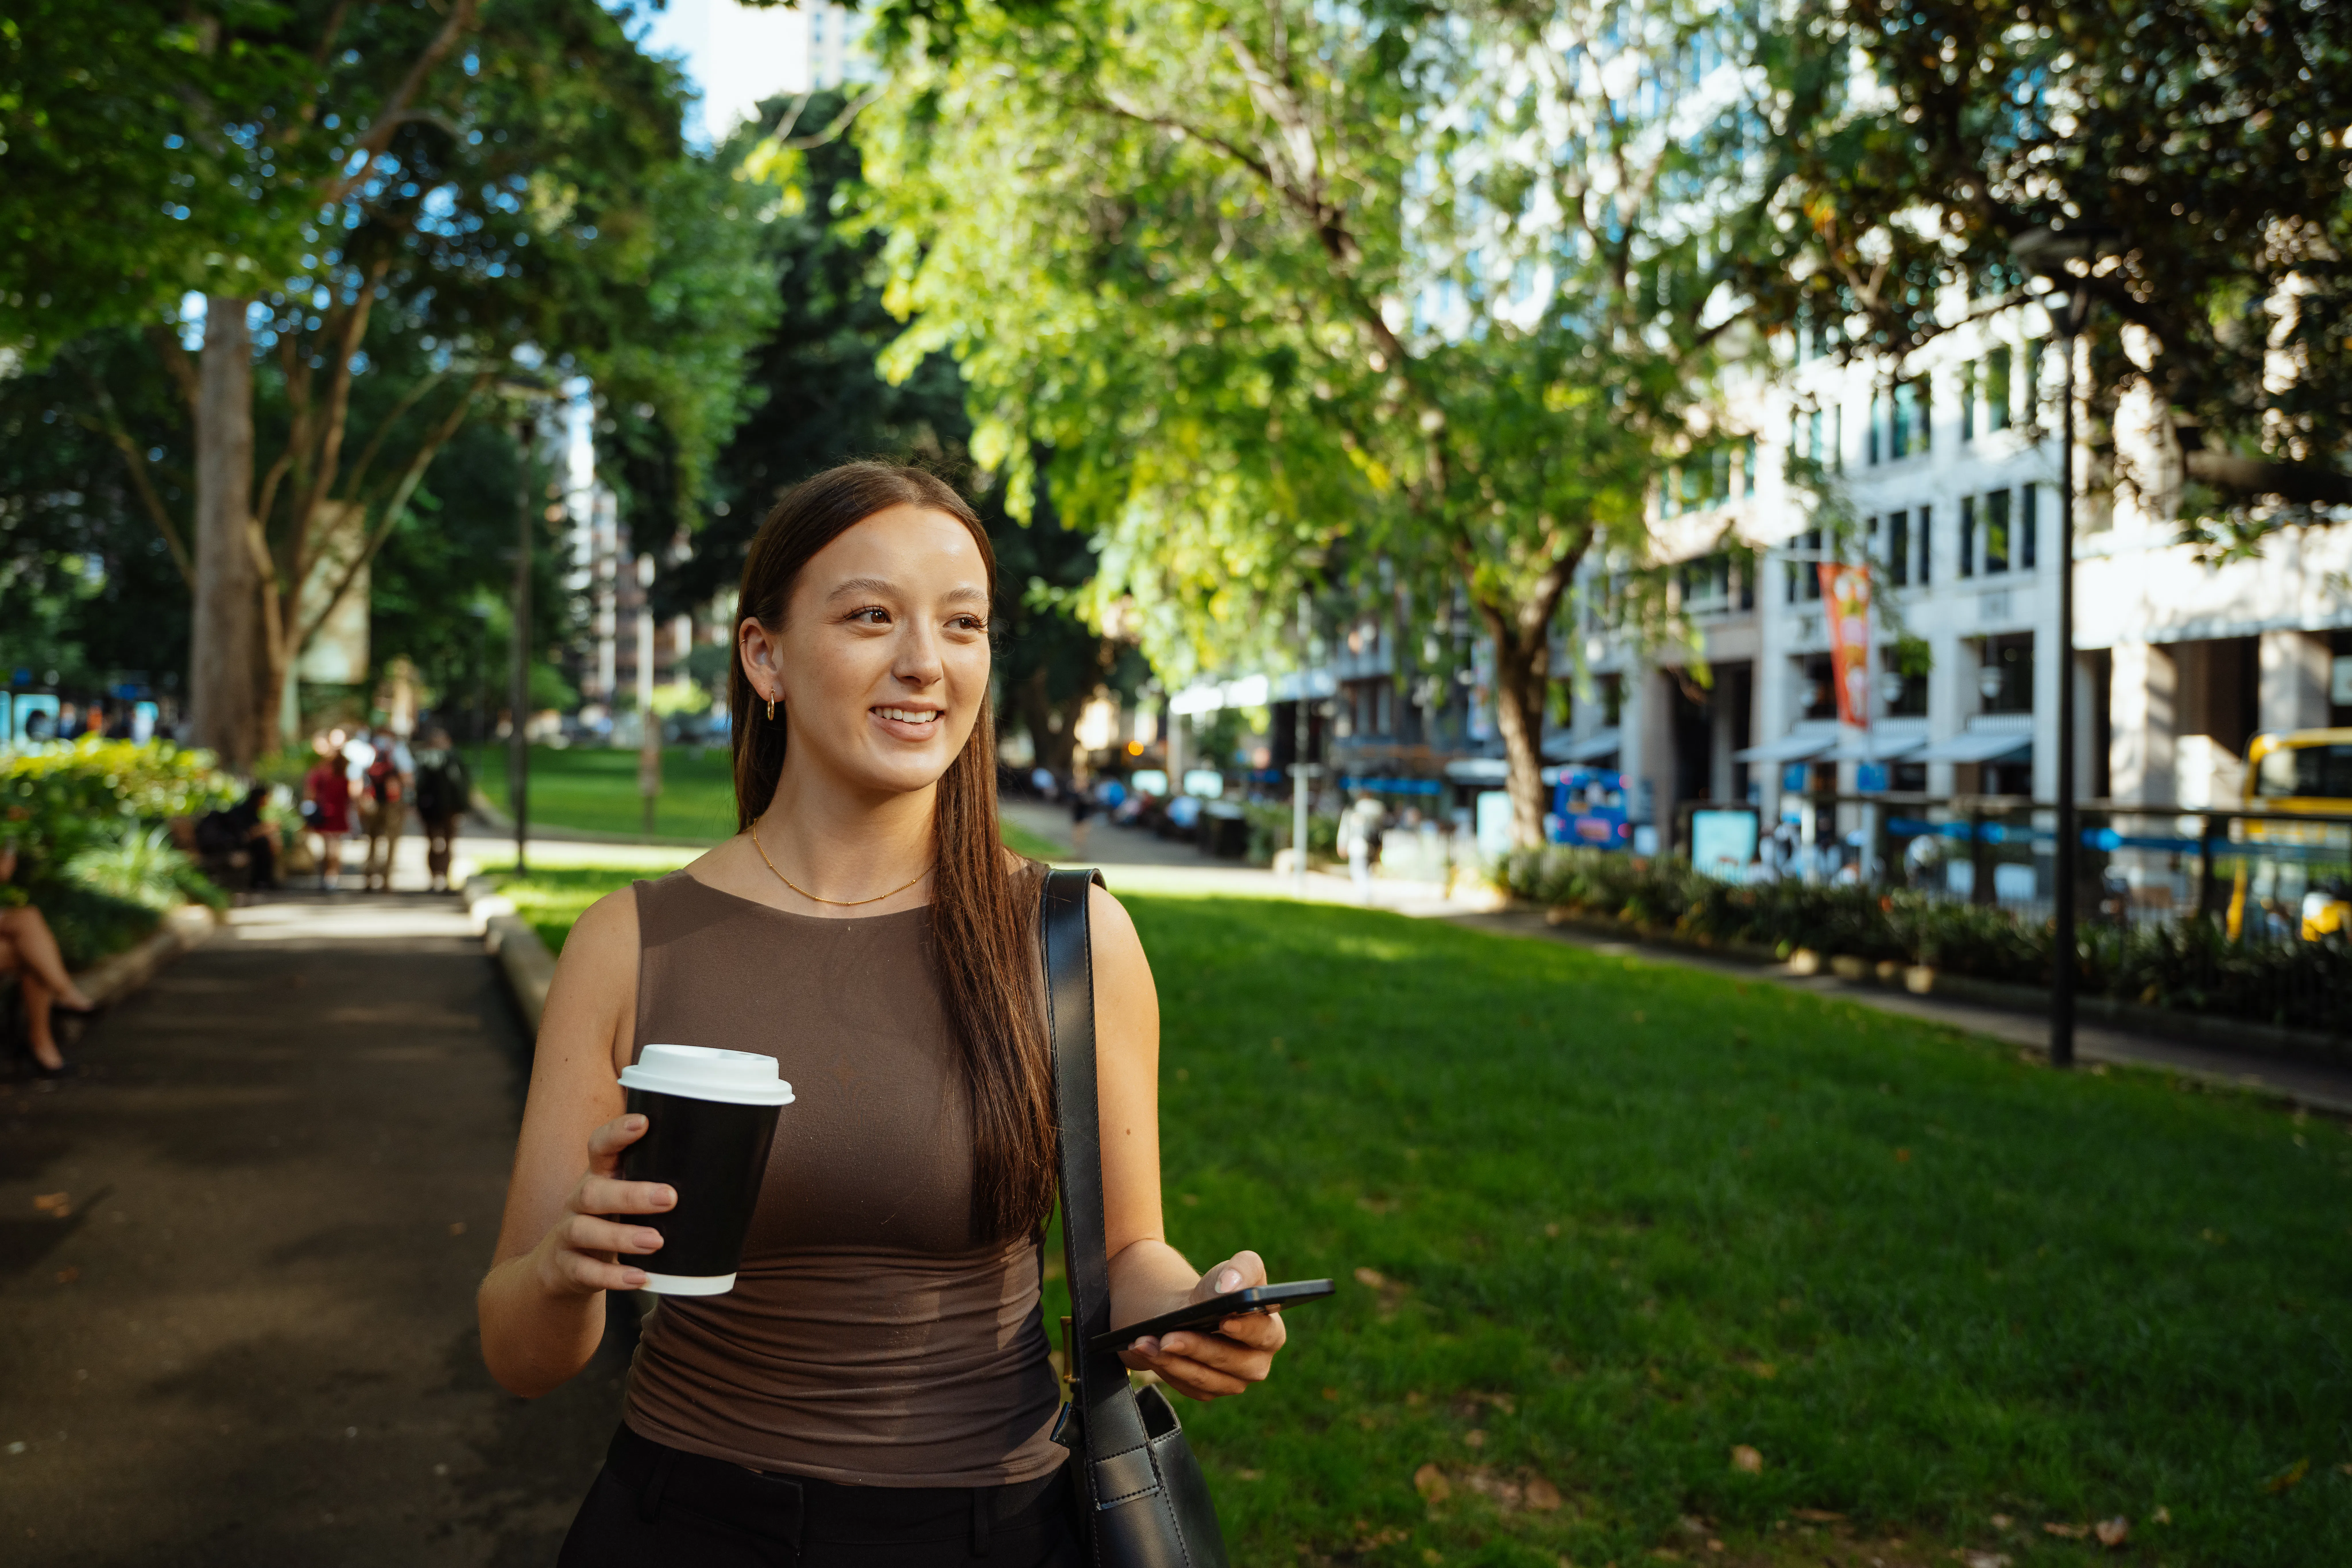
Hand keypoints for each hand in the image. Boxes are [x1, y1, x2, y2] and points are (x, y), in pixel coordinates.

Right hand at [528, 1113, 672, 1297]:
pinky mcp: (564, 1267)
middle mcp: (579, 1201)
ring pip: (585, 1229)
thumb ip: (657, 1186)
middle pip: (594, 1191)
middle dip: (631, 1194)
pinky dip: (611, 1277)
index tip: (643, 1123)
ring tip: (657, 1242)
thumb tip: (727, 1178)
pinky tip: (639, 1279)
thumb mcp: (625, 1199)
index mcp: (598, 1177)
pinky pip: (584, 1271)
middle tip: (669, 1197)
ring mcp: (567, 1234)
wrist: (561, 1269)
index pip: (599, 1147)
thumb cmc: (610, 1223)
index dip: (617, 1133)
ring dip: (622, 1236)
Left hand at [1119, 1249, 1287, 1401]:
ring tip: (1145, 1342)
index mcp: (1270, 1331)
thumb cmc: (1212, 1290)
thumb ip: (1241, 1270)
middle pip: (1234, 1363)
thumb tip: (1230, 1287)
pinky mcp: (1208, 1391)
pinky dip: (1164, 1368)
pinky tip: (1144, 1350)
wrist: (1182, 1310)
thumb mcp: (1227, 1271)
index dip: (1247, 1328)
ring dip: (1173, 1361)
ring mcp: (1232, 1381)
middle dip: (1199, 1348)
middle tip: (1168, 1337)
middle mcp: (1256, 1361)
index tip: (1224, 1320)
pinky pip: (1187, 1386)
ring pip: (1205, 1379)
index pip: (1265, 1333)